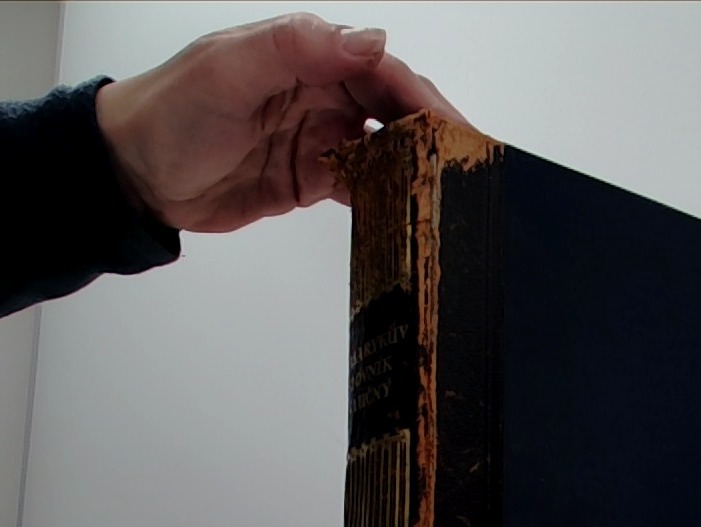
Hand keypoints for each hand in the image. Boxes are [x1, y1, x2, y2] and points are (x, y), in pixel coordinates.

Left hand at [94, 12, 470, 232]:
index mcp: (304, 57)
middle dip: (431, 133)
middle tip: (467, 164)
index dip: (420, 95)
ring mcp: (317, 139)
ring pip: (382, 150)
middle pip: (391, 109)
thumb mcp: (227, 69)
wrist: (134, 174)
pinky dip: (384, 197)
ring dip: (413, 168)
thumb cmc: (170, 112)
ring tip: (448, 192)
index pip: (378, 70)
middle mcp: (318, 94)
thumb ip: (296, 50)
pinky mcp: (310, 180)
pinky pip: (359, 187)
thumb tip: (369, 40)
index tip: (453, 127)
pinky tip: (405, 211)